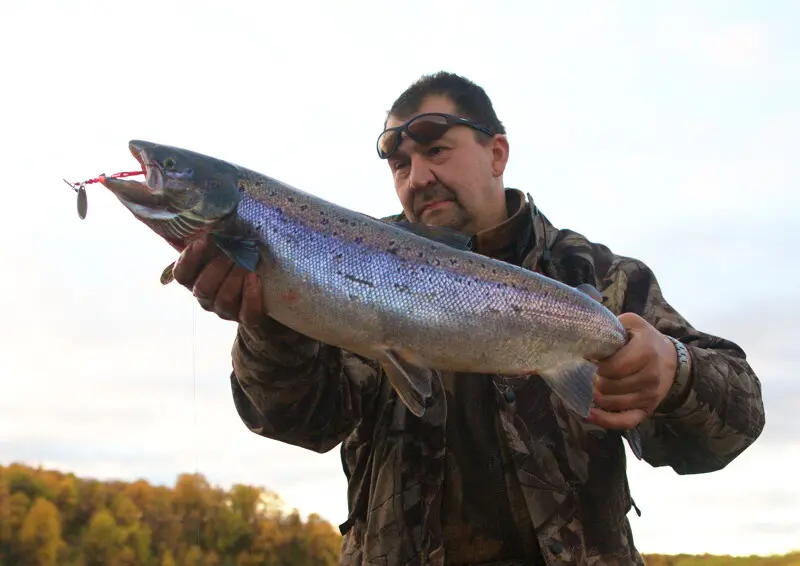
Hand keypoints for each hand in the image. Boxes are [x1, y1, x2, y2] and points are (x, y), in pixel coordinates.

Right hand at [172, 235, 264, 326]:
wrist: (263, 286)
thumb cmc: (237, 260)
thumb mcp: (224, 248)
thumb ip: (216, 238)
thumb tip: (216, 219)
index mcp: (195, 280)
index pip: (182, 274)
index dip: (190, 258)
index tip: (205, 240)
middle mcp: (206, 298)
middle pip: (203, 289)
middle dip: (218, 269)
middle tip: (232, 254)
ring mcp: (225, 311)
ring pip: (223, 300)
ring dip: (235, 279)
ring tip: (247, 264)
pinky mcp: (245, 318)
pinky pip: (247, 314)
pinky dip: (252, 296)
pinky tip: (255, 278)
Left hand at [587, 312, 677, 429]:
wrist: (671, 359)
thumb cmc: (644, 339)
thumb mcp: (632, 323)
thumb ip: (612, 326)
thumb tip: (587, 334)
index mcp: (646, 351)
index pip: (613, 367)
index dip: (597, 366)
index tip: (591, 360)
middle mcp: (650, 376)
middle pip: (609, 386)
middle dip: (595, 379)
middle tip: (592, 372)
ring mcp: (650, 395)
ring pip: (612, 403)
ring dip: (596, 396)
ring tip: (592, 385)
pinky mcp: (647, 409)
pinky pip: (625, 422)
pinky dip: (605, 420)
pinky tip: (590, 414)